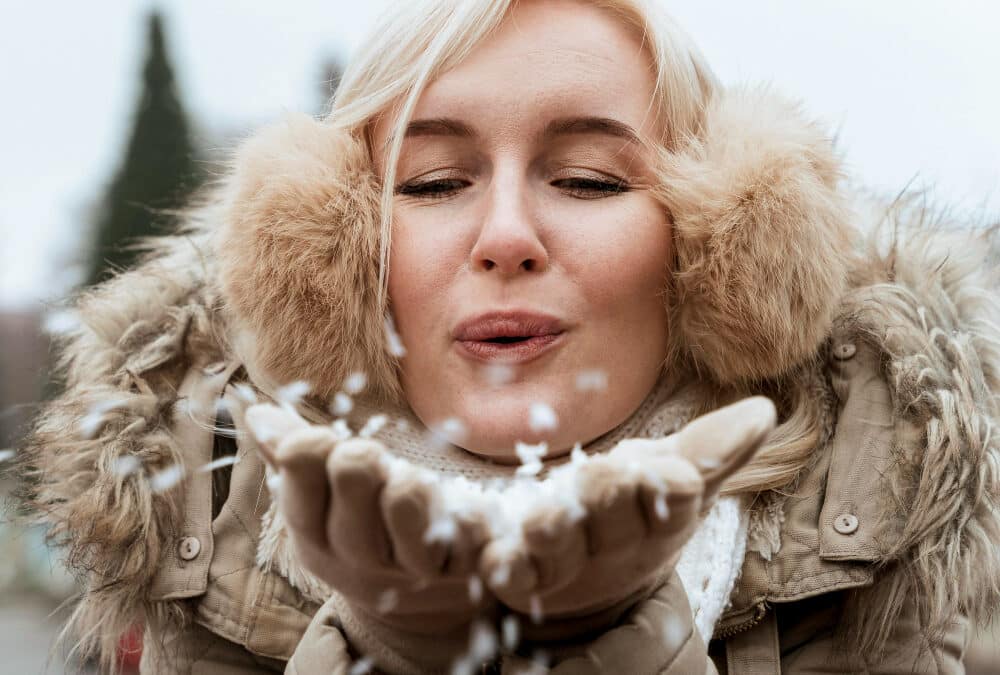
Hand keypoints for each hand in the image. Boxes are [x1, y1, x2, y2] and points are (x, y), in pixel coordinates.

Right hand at [245, 404, 495, 634]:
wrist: (417, 615)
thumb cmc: (367, 534)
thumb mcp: (325, 508)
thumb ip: (294, 459)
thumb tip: (255, 412)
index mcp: (313, 530)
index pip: (300, 460)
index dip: (318, 442)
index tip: (333, 446)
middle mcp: (355, 556)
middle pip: (354, 469)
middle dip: (368, 454)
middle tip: (380, 463)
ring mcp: (409, 569)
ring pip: (407, 497)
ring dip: (415, 479)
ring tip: (418, 486)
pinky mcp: (462, 574)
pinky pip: (471, 527)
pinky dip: (473, 513)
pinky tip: (468, 513)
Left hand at [478, 397, 775, 639]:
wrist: (589, 583)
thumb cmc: (637, 517)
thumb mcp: (676, 482)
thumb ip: (712, 450)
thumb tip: (764, 410)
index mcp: (658, 519)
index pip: (671, 501)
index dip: (670, 488)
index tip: (678, 476)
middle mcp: (613, 547)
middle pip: (613, 522)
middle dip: (608, 499)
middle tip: (602, 477)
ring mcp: (563, 565)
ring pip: (556, 551)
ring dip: (550, 536)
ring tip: (538, 522)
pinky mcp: (518, 575)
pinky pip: (505, 568)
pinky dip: (494, 557)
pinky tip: (483, 545)